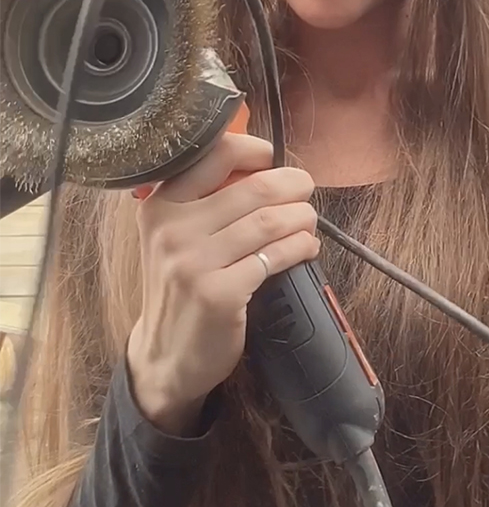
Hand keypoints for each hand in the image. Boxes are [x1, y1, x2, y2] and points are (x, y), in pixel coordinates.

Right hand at [126, 132, 318, 435]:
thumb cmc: (181, 287)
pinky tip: (306, 249)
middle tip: (305, 191)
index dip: (256, 150)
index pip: (216, 154)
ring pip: (270, 221)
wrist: (164, 355)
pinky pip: (274, 257)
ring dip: (302, 217)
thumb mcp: (175, 235)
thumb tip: (268, 167)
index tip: (274, 161)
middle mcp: (172, 228)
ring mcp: (193, 263)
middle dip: (293, 185)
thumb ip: (206, 200)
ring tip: (309, 222)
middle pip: (255, 188)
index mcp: (161, 204)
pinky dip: (300, 247)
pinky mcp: (219, 294)